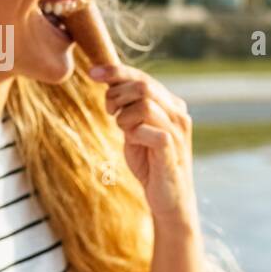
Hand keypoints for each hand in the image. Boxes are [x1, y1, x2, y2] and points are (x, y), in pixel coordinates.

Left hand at [89, 64, 195, 231]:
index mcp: (170, 105)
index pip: (143, 77)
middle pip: (142, 86)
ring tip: (124, 131)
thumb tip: (109, 83)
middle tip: (109, 112)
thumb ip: (126, 108)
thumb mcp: (133, 130)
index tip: (92, 72)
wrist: (168, 199)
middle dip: (116, 95)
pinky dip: (133, 133)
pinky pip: (146, 130)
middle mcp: (177, 114)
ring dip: (123, 116)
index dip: (116, 72)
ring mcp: (177, 131)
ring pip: (144, 105)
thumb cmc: (149, 162)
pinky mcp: (171, 149)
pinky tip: (133, 142)